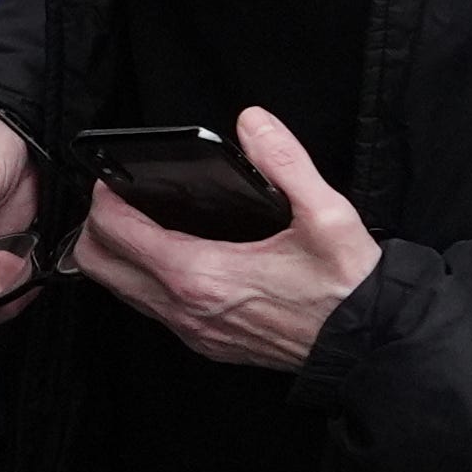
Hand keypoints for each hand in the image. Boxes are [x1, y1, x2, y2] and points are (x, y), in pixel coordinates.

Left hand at [73, 106, 383, 372]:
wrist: (374, 348)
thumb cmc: (350, 289)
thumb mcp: (328, 215)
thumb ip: (286, 163)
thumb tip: (254, 123)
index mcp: (202, 275)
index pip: (115, 232)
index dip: (104, 198)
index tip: (115, 178)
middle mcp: (186, 308)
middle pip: (98, 264)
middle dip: (96, 226)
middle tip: (119, 199)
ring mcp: (192, 330)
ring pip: (119, 289)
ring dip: (116, 254)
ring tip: (140, 222)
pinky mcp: (205, 343)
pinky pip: (149, 308)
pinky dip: (141, 279)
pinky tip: (169, 256)